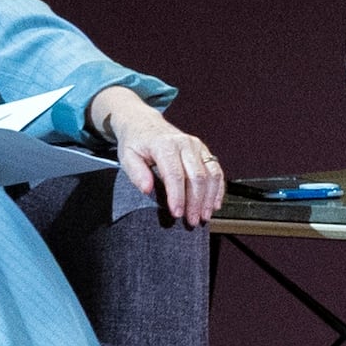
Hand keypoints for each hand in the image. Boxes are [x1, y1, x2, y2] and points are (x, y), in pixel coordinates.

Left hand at [92, 87, 226, 226]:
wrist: (145, 124)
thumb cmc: (136, 142)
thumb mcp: (127, 156)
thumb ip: (136, 173)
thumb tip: (147, 189)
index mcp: (165, 145)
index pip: (175, 175)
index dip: (178, 197)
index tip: (177, 214)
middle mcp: (185, 144)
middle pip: (197, 176)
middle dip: (196, 202)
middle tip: (192, 221)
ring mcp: (197, 146)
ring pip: (210, 174)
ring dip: (209, 198)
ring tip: (204, 216)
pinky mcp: (203, 150)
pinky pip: (216, 170)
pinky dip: (218, 188)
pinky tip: (215, 203)